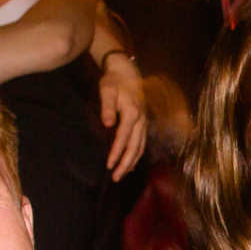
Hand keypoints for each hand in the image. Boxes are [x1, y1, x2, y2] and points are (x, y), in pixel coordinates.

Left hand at [99, 53, 146, 176]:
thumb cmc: (114, 81)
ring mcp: (144, 122)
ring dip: (132, 162)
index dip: (116, 153)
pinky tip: (130, 164)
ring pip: (140, 147)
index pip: (123, 138)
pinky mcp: (143, 122)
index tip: (108, 165)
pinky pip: (142, 142)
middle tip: (115, 178)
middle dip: (125, 164)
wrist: (126, 71)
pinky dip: (136, 155)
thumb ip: (107, 107)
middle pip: (135, 147)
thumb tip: (107, 124)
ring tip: (122, 174)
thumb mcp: (107, 90)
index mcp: (132, 112)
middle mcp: (141, 120)